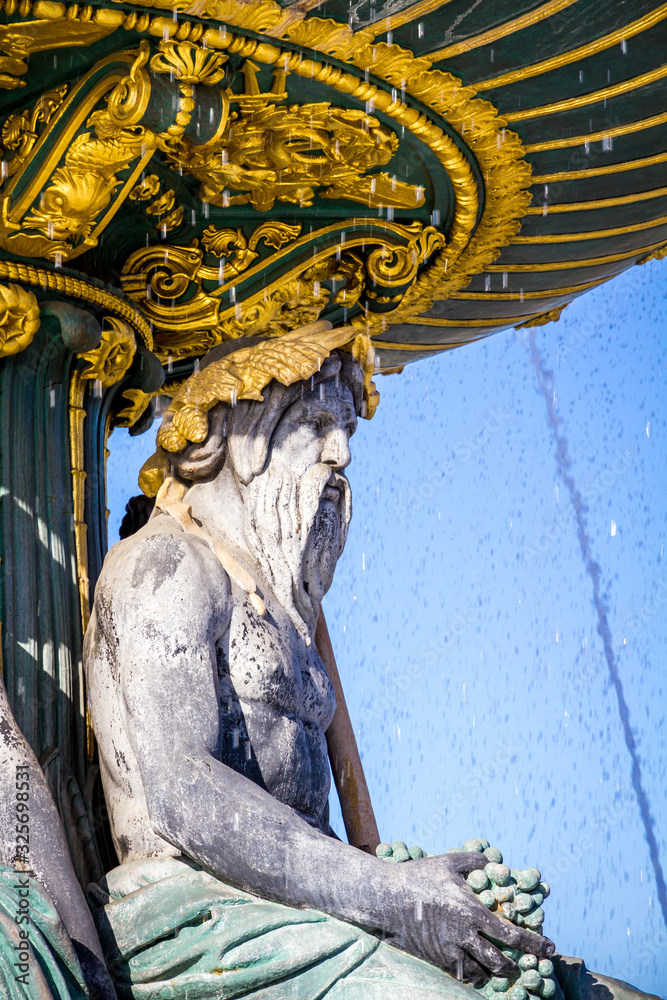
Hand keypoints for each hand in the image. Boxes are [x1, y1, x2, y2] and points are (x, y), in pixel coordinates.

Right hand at [383, 851, 554, 984]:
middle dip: (515, 965)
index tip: (549, 946)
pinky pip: (461, 974)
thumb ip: (474, 861)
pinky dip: (473, 974)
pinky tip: (477, 967)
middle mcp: (463, 935)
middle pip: (499, 962)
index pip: (510, 934)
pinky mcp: (436, 959)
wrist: (386, 898)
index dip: (533, 943)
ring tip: (501, 968)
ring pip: (481, 972)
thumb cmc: (419, 876)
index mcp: (471, 911)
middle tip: (524, 963)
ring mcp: (449, 950)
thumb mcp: (448, 862)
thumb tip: (493, 862)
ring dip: (494, 972)